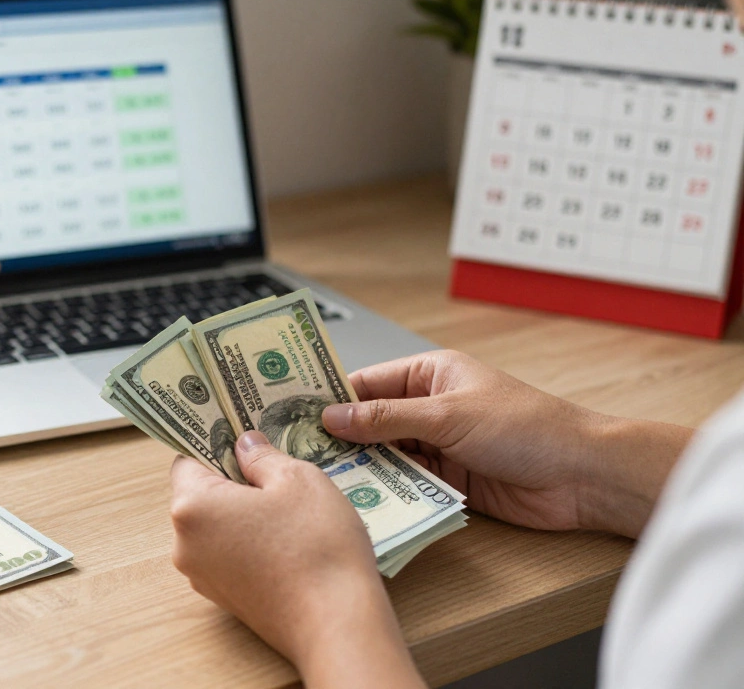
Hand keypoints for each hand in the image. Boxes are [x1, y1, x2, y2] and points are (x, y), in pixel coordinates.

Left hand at [169, 432, 423, 687]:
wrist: (336, 624)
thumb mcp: (298, 479)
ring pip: (217, 526)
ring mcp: (203, 576)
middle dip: (234, 480)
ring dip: (245, 512)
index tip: (244, 438)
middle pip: (200, 494)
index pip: (187, 459)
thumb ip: (262, 456)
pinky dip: (250, 542)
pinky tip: (288, 540)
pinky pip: (230, 554)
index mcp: (192, 506)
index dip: (217, 445)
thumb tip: (245, 445)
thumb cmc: (316, 546)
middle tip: (277, 471)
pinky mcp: (225, 599)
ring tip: (289, 508)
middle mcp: (185, 544)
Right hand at [321, 350, 690, 537]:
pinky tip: (353, 499)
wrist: (581, 476)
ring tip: (315, 478)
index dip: (330, 395)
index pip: (367, 382)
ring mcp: (437, 446)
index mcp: (431, 374)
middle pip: (369, 421)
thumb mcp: (448, 415)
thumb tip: (333, 416)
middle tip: (293, 451)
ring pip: (382, 454)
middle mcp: (429, 408)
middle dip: (336, 435)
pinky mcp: (446, 481)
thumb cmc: (527, 427)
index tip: (290, 410)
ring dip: (357, 466)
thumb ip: (386, 419)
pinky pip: (403, 483)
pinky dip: (381, 490)